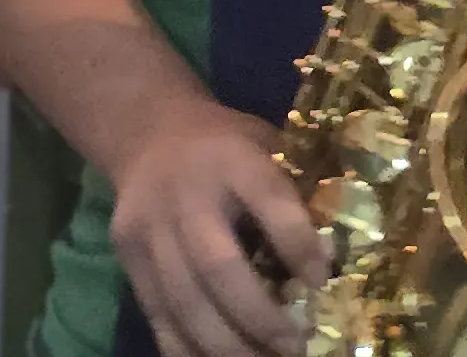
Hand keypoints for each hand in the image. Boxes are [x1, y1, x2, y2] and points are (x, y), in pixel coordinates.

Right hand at [101, 96, 317, 356]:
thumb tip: (339, 259)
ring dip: (227, 346)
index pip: (268, 199)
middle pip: (219, 267)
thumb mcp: (264, 144)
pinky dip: (187, 350)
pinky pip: (158, 316)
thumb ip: (293, 191)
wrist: (146, 131)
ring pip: (185, 302)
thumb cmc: (225, 144)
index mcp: (231, 158)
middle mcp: (186, 194)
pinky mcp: (127, 258)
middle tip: (295, 347)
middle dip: (260, 317)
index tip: (322, 282)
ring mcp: (150, 229)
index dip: (298, 245)